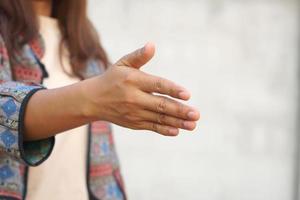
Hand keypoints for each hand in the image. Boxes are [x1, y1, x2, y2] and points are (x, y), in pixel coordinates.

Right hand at [81, 43, 199, 135]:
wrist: (93, 100)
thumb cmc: (112, 78)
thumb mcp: (122, 63)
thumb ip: (138, 56)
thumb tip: (152, 44)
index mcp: (133, 80)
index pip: (157, 85)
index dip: (172, 90)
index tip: (187, 95)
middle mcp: (134, 98)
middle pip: (160, 105)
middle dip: (180, 110)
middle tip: (196, 114)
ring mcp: (134, 113)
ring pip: (159, 118)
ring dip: (177, 122)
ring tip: (193, 124)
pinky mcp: (134, 123)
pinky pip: (151, 127)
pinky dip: (164, 130)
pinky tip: (177, 131)